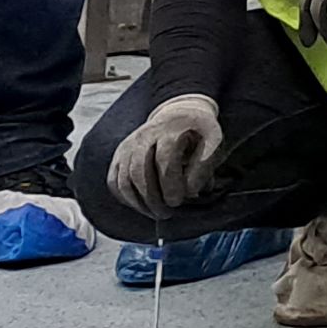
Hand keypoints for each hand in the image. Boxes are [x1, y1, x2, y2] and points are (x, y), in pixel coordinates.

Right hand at [109, 92, 224, 221]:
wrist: (179, 114)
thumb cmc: (198, 132)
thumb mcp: (212, 141)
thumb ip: (204, 165)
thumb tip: (191, 192)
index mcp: (171, 130)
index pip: (164, 159)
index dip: (170, 183)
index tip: (177, 202)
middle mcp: (145, 136)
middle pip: (140, 170)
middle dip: (152, 197)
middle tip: (166, 213)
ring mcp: (129, 145)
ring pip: (124, 178)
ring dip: (138, 202)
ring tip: (155, 213)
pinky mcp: (120, 155)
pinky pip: (114, 180)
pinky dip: (125, 197)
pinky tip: (140, 206)